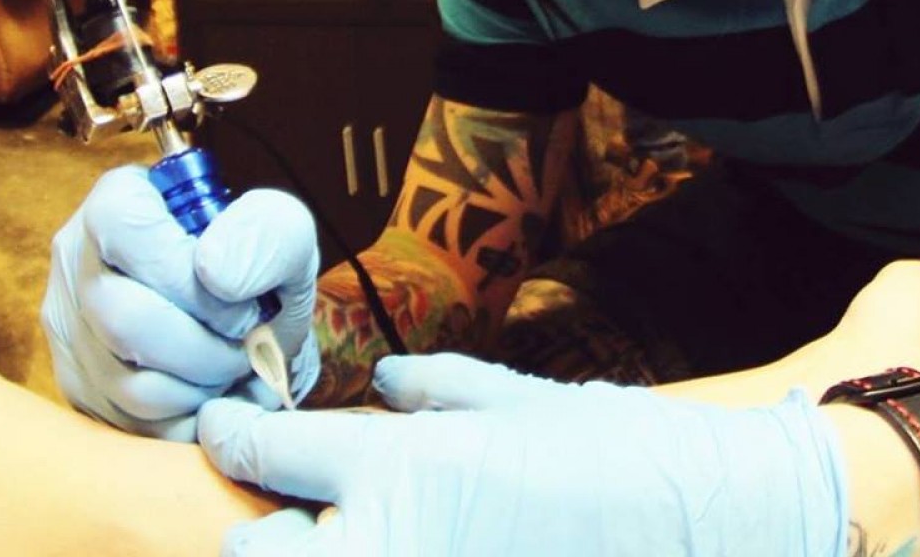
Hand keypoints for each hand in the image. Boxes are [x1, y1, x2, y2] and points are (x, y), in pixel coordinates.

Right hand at [43, 165, 320, 440]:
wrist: (251, 315)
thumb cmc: (259, 264)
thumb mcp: (285, 232)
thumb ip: (268, 233)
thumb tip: (214, 273)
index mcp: (119, 201)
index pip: (124, 228)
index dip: (185, 273)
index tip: (241, 302)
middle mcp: (77, 261)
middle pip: (126, 319)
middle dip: (208, 346)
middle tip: (249, 342)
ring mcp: (69, 327)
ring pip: (128, 382)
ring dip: (203, 386)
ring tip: (235, 364)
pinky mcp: (79, 385)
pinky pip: (131, 424)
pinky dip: (188, 417)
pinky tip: (213, 389)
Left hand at [200, 355, 847, 556]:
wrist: (700, 523)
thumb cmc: (613, 452)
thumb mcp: (520, 402)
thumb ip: (438, 385)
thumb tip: (389, 379)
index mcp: (404, 467)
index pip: (273, 449)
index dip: (231, 433)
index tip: (219, 424)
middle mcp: (390, 542)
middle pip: (259, 551)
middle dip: (261, 527)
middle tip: (287, 506)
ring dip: (313, 548)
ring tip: (344, 528)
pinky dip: (375, 555)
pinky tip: (412, 537)